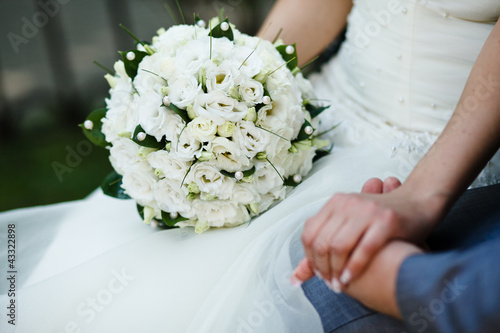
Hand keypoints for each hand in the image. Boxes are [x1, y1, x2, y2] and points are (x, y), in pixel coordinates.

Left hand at [293, 177, 441, 290]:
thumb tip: (296, 276)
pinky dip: (354, 268)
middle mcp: (348, 204)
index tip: (318, 274)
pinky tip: (351, 279)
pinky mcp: (386, 220)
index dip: (310, 258)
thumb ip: (325, 246)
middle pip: (322, 242)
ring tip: (339, 284)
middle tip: (329, 283)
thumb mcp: (350, 225)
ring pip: (339, 246)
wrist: (418, 201)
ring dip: (336, 270)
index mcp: (335, 203)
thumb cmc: (382, 218)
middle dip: (322, 268)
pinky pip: (364, 249)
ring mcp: (367, 210)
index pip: (309, 234)